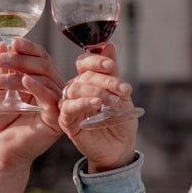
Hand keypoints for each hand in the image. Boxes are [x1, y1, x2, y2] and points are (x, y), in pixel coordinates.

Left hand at [0, 38, 65, 169]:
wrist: (0, 147)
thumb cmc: (1, 121)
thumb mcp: (0, 88)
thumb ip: (4, 68)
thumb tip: (3, 44)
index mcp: (42, 81)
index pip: (41, 58)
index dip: (28, 48)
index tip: (13, 42)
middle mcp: (52, 90)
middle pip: (44, 65)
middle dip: (21, 59)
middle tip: (0, 59)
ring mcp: (57, 104)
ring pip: (45, 78)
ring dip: (21, 73)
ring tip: (0, 80)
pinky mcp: (57, 118)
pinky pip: (51, 98)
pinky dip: (38, 87)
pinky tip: (24, 81)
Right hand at [58, 42, 137, 172]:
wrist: (121, 147)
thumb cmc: (120, 121)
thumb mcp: (120, 93)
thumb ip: (112, 71)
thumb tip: (108, 45)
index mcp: (87, 81)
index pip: (83, 62)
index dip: (96, 61)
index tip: (111, 66)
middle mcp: (76, 91)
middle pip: (84, 76)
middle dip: (106, 80)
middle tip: (124, 89)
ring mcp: (70, 106)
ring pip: (76, 89)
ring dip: (98, 91)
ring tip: (114, 101)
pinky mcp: (67, 122)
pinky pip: (69, 108)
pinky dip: (83, 103)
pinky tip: (96, 104)